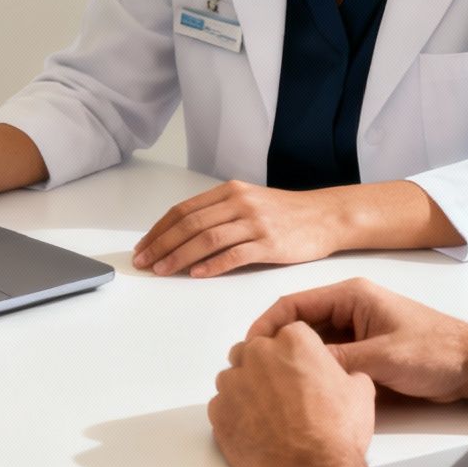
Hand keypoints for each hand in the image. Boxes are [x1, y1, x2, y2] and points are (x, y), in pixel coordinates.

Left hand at [132, 181, 345, 277]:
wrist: (324, 216)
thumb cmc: (284, 213)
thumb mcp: (248, 202)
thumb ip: (218, 213)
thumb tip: (181, 236)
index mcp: (229, 192)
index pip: (184, 210)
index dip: (159, 230)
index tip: (143, 247)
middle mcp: (239, 203)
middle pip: (190, 224)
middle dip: (161, 245)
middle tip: (144, 262)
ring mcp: (255, 223)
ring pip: (207, 240)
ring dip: (179, 257)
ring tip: (162, 271)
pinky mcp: (270, 244)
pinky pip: (235, 255)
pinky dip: (212, 265)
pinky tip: (197, 274)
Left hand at [208, 322, 375, 466]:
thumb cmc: (335, 432)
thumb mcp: (360, 391)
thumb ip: (346, 372)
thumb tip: (347, 376)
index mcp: (294, 342)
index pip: (288, 333)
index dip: (295, 354)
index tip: (299, 370)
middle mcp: (259, 354)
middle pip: (255, 350)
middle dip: (266, 367)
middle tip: (283, 393)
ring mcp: (234, 381)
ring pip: (234, 376)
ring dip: (246, 388)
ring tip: (267, 414)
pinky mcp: (218, 410)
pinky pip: (221, 404)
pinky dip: (234, 414)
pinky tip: (254, 430)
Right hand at [248, 278, 467, 402]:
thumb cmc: (434, 352)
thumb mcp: (381, 357)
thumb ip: (339, 361)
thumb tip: (297, 369)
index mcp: (351, 297)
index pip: (295, 304)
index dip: (268, 325)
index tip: (249, 348)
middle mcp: (350, 311)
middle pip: (300, 325)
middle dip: (276, 346)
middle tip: (254, 371)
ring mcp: (357, 332)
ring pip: (313, 345)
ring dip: (295, 361)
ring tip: (271, 384)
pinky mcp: (364, 353)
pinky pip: (330, 360)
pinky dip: (315, 372)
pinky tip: (301, 391)